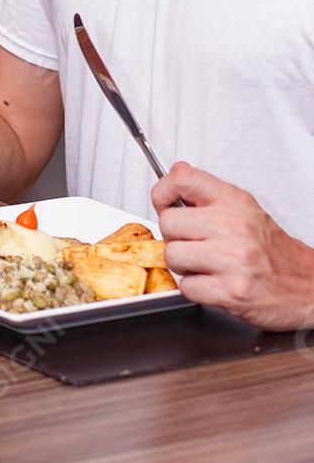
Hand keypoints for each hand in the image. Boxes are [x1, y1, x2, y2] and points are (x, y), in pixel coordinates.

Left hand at [152, 162, 313, 330]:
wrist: (308, 286)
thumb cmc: (274, 251)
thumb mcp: (246, 209)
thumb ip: (209, 192)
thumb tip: (176, 173)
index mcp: (234, 201)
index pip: (182, 179)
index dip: (162, 191)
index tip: (164, 202)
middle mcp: (233, 225)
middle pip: (168, 222)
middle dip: (174, 237)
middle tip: (191, 243)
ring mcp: (232, 258)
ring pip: (172, 255)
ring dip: (183, 265)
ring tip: (204, 265)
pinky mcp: (232, 290)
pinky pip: (186, 287)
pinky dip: (195, 289)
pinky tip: (213, 283)